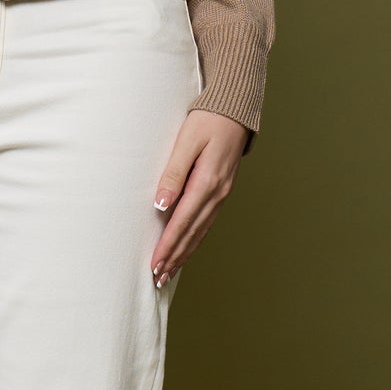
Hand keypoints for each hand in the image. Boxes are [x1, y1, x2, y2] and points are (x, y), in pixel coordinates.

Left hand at [150, 111, 250, 287]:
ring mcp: (222, 194)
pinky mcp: (221, 192)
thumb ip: (173, 173)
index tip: (155, 264)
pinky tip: (186, 249)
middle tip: (157, 278)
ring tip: (168, 272)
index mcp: (207, 182)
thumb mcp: (186, 142)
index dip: (168, 246)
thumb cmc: (207, 121)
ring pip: (200, 232)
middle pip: (192, 233)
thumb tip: (161, 205)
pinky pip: (206, 223)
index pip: (182, 222)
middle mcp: (217, 194)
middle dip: (174, 257)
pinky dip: (195, 240)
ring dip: (184, 253)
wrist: (235, 111)